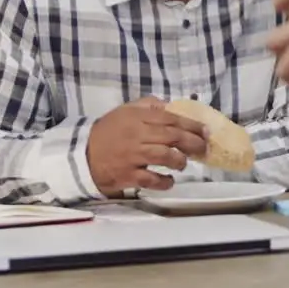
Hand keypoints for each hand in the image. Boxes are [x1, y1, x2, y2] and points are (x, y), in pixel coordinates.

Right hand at [86, 97, 208, 196]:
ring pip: (165, 156)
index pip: (171, 118)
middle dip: (193, 142)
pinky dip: (164, 182)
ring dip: (180, 160)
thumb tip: (170, 105)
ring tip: (183, 163)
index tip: (206, 131)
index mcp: (138, 117)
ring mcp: (133, 156)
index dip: (191, 125)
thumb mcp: (125, 111)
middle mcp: (137, 135)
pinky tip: (169, 181)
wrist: (82, 154)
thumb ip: (148, 105)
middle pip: (172, 137)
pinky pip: (151, 179)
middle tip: (204, 148)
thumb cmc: (108, 132)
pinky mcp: (128, 175)